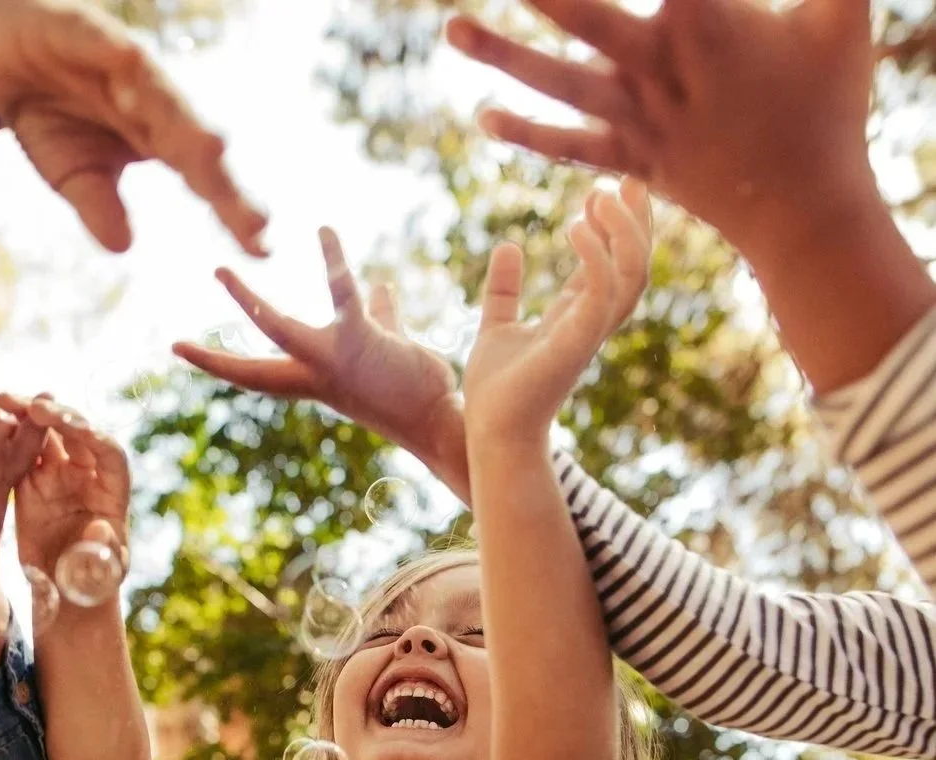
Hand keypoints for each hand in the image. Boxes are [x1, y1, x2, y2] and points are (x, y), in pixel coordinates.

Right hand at [0, 0, 267, 254]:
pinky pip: (105, 45)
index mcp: (154, 137)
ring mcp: (121, 63)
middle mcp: (151, 100)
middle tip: (254, 218)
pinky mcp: (84, 30)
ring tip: (213, 151)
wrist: (1, 50)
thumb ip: (98, 203)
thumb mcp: (69, 172)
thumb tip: (123, 248)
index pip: (201, 178)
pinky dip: (119, 58)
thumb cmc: (50, 113)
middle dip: (222, 178)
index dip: (231, 210)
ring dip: (185, 120)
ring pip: (160, 93)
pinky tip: (132, 70)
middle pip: (193, 140)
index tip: (260, 248)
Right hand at [1, 396, 131, 576]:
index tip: (70, 426)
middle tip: (31, 405)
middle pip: (77, 433)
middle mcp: (89, 475)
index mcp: (113, 491)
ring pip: (46, 435)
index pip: (109, 452)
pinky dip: (8, 438)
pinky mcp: (33, 483)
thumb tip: (100, 528)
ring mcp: (60, 475)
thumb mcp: (101, 575)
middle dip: (55, 415)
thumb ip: (103, 553)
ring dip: (27, 415)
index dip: (91, 436)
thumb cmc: (91, 585)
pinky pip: (22, 453)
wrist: (64, 592)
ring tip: (2, 400)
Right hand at [173, 227, 470, 500]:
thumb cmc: (416, 387)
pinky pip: (341, 293)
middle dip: (211, 358)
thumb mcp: (388, 346)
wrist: (441, 417)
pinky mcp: (360, 340)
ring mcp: (332, 361)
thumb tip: (379, 288)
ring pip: (277, 330)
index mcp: (313, 378)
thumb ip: (379, 316)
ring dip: (244, 303)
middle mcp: (313, 376)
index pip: (255, 373)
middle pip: (250, 368)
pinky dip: (333, 260)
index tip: (181, 348)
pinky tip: (323, 230)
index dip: (217, 362)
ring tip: (218, 273)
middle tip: (174, 346)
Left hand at [445, 0, 875, 260]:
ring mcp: (637, 119)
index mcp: (705, 23)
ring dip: (500, 55)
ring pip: (556, 81)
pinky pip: (564, 146)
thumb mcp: (841, 19)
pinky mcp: (628, 159)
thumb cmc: (829, 103)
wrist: (803, 208)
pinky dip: (524, 132)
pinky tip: (483, 117)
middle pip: (586, 16)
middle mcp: (658, 69)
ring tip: (450, 27)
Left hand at [462, 181, 651, 442]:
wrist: (490, 433)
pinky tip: (575, 226)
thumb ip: (504, 290)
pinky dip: (597, 256)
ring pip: (633, 273)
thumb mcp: (496, 327)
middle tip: (626, 177)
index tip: (603, 188)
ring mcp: (589, 332)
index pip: (613, 263)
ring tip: (601, 194)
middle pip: (637, 263)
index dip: (615, 225)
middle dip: (637, 220)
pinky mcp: (576, 342)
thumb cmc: (495, 391)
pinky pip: (603, 291)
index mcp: (577, 317)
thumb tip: (506, 246)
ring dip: (625, 231)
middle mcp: (592, 322)